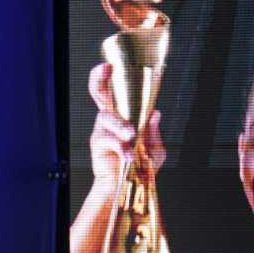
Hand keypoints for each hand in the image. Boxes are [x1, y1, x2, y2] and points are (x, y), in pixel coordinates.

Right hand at [88, 63, 168, 187]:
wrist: (125, 188)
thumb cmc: (139, 167)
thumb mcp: (154, 148)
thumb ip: (154, 131)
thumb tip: (155, 113)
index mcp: (123, 115)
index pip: (116, 90)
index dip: (111, 76)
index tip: (112, 64)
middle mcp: (110, 118)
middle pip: (99, 92)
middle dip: (99, 78)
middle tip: (105, 69)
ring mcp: (102, 130)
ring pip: (107, 117)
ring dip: (120, 125)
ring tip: (130, 136)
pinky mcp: (98, 145)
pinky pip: (108, 140)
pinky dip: (121, 147)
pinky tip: (129, 156)